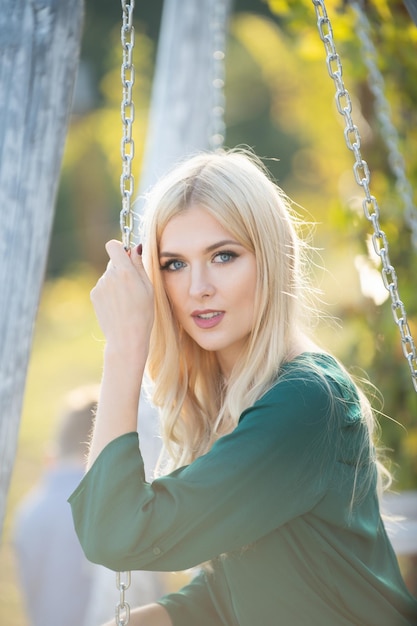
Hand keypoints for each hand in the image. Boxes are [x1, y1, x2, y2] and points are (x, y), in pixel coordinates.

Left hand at [90, 240, 153, 354]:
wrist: (126, 337)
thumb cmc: (143, 314)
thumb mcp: (148, 288)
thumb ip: (140, 266)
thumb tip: (135, 248)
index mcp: (125, 271)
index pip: (113, 246)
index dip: (120, 248)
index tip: (126, 255)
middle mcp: (109, 275)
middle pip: (113, 262)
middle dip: (122, 268)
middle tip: (133, 286)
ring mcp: (100, 285)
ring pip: (108, 275)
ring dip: (116, 282)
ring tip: (126, 301)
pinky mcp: (94, 295)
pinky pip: (103, 286)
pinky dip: (109, 292)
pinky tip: (117, 305)